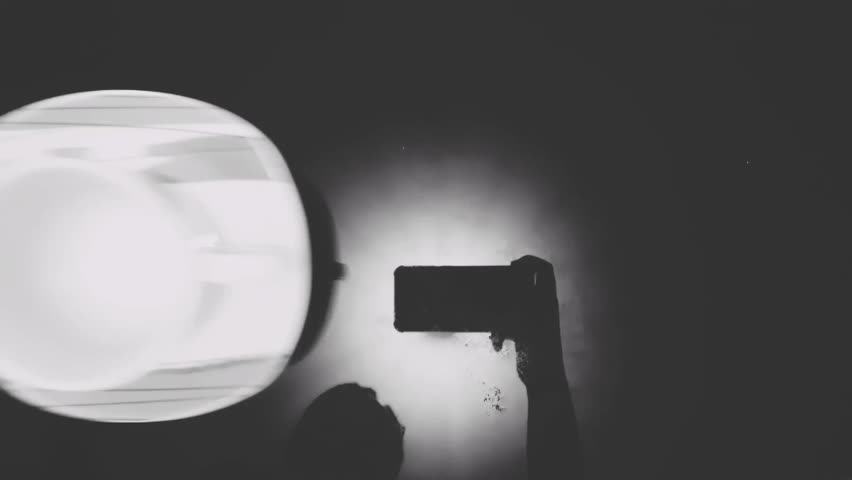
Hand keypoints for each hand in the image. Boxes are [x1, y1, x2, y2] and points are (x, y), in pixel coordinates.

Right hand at [491, 255, 566, 388]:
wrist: (543, 379)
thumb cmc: (539, 349)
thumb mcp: (526, 320)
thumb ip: (518, 299)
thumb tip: (510, 281)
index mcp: (548, 300)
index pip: (544, 270)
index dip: (530, 262)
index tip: (512, 266)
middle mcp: (542, 307)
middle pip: (525, 285)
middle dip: (508, 290)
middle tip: (497, 291)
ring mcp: (532, 321)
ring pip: (513, 305)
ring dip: (500, 315)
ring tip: (495, 330)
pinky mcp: (523, 335)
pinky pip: (508, 324)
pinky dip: (499, 331)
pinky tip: (496, 343)